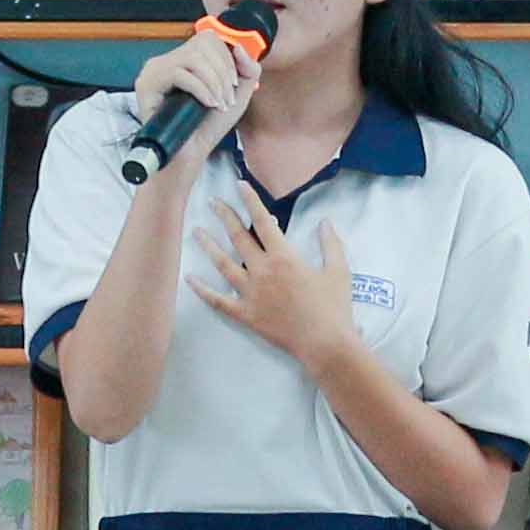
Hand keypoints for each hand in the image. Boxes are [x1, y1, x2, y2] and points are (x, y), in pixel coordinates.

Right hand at [131, 23, 263, 162]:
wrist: (189, 155)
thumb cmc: (208, 127)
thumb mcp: (238, 95)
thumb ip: (248, 69)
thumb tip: (238, 47)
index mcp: (185, 60)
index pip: (209, 38)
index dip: (227, 58)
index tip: (234, 85)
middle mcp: (167, 61)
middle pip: (203, 44)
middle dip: (224, 72)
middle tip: (227, 99)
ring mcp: (154, 71)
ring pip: (192, 57)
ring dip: (214, 82)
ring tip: (218, 103)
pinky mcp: (146, 84)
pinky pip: (178, 73)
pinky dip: (201, 89)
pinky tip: (208, 104)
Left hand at [193, 174, 362, 370]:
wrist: (324, 343)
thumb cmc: (334, 307)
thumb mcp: (338, 271)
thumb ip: (330, 244)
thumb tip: (325, 222)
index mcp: (284, 257)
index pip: (263, 220)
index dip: (250, 200)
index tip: (239, 185)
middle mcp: (262, 270)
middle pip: (238, 237)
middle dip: (225, 216)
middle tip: (212, 202)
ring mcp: (250, 293)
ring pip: (223, 264)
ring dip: (208, 246)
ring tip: (196, 231)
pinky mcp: (245, 314)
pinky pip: (218, 300)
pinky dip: (203, 290)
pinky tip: (190, 279)